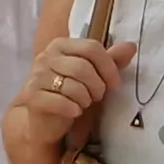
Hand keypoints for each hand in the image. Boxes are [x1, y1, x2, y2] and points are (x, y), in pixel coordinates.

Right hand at [13, 36, 134, 154]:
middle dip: (97, 86)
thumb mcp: (93, 75)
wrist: (45, 119)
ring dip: (85, 99)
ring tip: (84, 103)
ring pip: (72, 86)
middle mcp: (46, 57)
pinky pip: (59, 101)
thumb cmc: (70, 93)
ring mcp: (37, 76)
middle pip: (82, 67)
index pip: (91, 47)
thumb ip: (110, 60)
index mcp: (61, 45)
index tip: (115, 84)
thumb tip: (131, 46)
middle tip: (98, 96)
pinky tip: (75, 111)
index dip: (108, 67)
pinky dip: (72, 109)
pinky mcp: (32, 96)